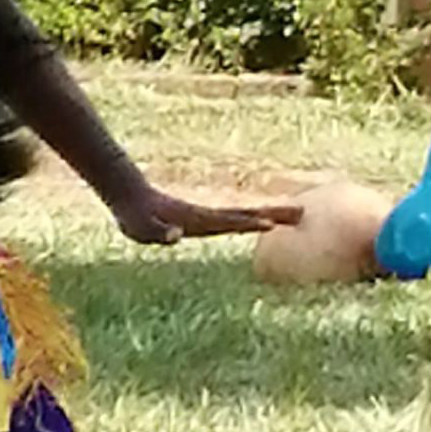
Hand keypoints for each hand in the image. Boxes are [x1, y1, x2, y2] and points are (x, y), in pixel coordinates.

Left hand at [110, 186, 300, 245]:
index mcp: (197, 220)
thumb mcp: (143, 228)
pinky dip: (253, 219)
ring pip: (244, 215)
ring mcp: (207, 217)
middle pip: (246, 214)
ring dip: (269, 215)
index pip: (229, 223)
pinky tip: (264, 221)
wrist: (129, 195)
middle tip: (301, 213)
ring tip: (294, 215)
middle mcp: (207, 217)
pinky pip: (235, 219)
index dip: (249, 224)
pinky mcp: (203, 219)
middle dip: (274, 215)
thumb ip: (159, 233)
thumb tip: (174, 236)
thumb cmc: (135, 216)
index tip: (270, 224)